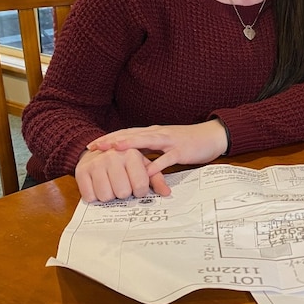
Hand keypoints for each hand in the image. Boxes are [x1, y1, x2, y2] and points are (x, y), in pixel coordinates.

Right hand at [75, 147, 170, 202]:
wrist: (98, 149)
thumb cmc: (124, 161)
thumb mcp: (143, 165)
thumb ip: (156, 178)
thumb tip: (167, 193)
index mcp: (131, 154)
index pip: (140, 186)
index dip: (140, 192)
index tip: (137, 188)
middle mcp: (113, 157)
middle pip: (122, 193)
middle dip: (124, 194)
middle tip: (123, 186)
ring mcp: (96, 164)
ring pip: (106, 197)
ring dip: (110, 196)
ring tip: (111, 185)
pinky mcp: (81, 172)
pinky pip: (90, 197)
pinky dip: (95, 196)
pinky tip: (99, 186)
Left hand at [86, 120, 228, 176]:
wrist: (211, 136)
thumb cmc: (187, 141)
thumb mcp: (164, 143)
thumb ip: (149, 148)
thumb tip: (131, 159)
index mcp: (153, 132)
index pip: (126, 133)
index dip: (109, 138)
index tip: (92, 145)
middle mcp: (158, 133)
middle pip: (131, 135)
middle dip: (112, 140)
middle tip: (95, 147)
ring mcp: (170, 141)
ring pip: (147, 141)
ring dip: (130, 145)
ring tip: (114, 150)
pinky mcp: (181, 151)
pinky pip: (167, 158)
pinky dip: (156, 165)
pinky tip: (146, 171)